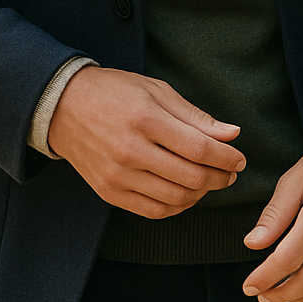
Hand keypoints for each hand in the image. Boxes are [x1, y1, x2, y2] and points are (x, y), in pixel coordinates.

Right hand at [48, 66, 245, 218]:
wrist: (63, 107)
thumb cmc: (114, 92)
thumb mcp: (156, 90)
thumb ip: (194, 116)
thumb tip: (232, 134)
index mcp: (145, 119)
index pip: (199, 148)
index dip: (226, 157)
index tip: (239, 159)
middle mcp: (131, 150)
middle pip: (191, 177)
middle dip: (219, 178)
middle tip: (229, 173)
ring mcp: (118, 175)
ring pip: (175, 198)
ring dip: (201, 194)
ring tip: (208, 181)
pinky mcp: (109, 192)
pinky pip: (153, 211)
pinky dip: (176, 206)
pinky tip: (184, 193)